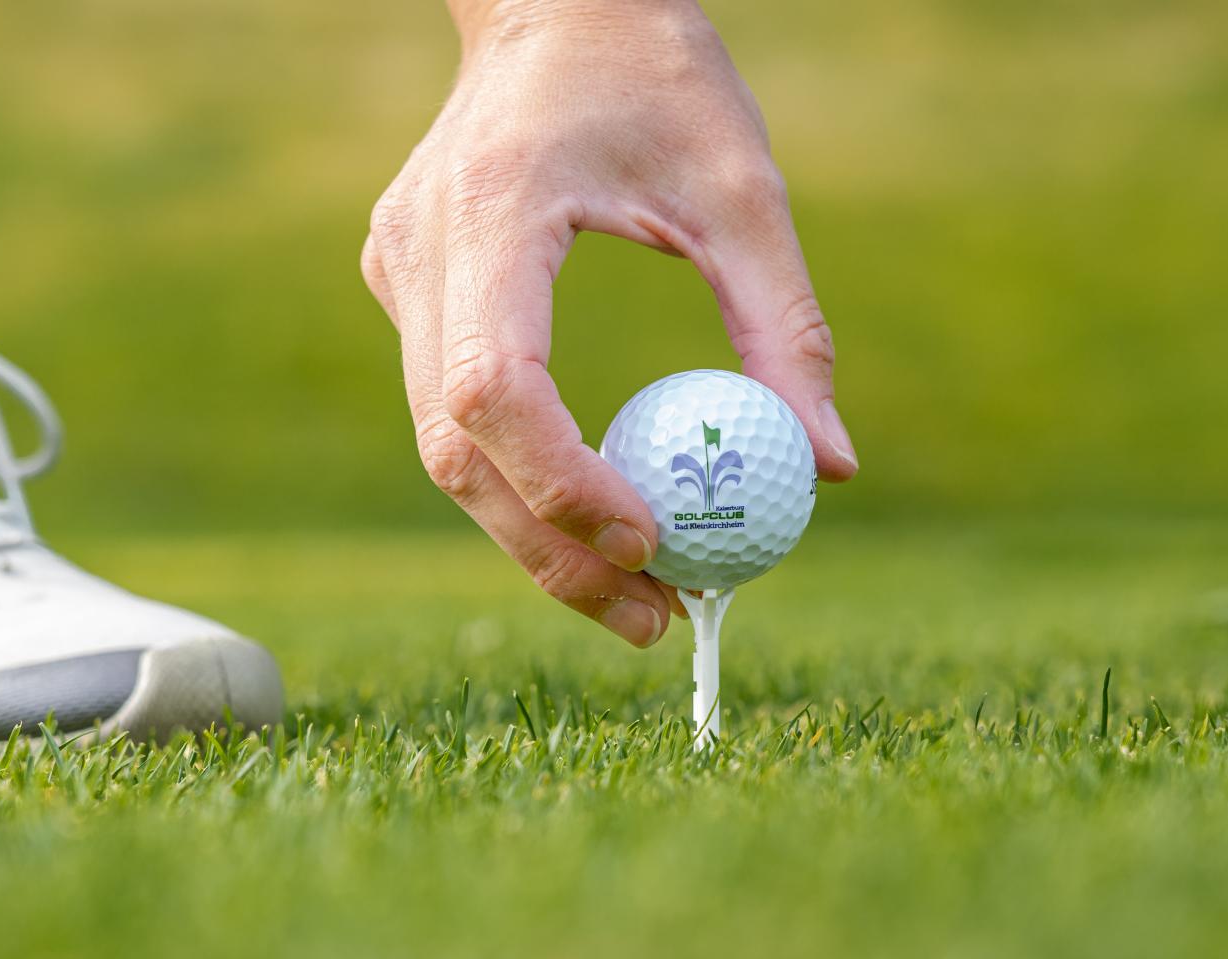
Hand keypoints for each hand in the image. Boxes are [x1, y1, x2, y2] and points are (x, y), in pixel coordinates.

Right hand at [361, 0, 856, 646]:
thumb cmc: (656, 72)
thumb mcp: (743, 188)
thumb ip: (786, 328)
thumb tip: (830, 469)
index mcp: (495, 208)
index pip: (497, 386)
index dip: (564, 484)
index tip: (656, 540)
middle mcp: (419, 250)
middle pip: (455, 447)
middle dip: (551, 549)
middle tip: (655, 616)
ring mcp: (396, 271)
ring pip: (442, 445)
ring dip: (532, 530)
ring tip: (636, 589)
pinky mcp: (405, 284)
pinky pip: (450, 407)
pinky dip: (518, 473)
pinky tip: (594, 505)